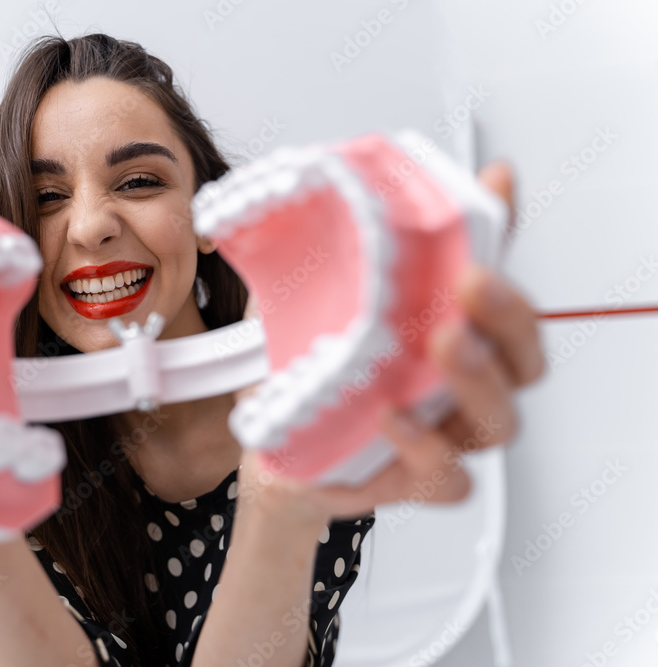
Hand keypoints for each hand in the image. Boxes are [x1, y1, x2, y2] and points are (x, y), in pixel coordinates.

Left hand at [235, 163, 545, 522]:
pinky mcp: (413, 478)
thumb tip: (375, 177)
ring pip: (497, 420)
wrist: (268, 440)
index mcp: (451, 332)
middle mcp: (457, 384)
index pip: (506, 298)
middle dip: (508, 318)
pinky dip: (428, 451)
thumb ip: (366, 239)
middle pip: (521, 359)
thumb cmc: (308, 363)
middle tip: (472, 285)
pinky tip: (394, 416)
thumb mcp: (324, 286)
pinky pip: (447, 478)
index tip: (491, 209)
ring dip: (478, 381)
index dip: (507, 250)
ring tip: (442, 345)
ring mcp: (443, 433)